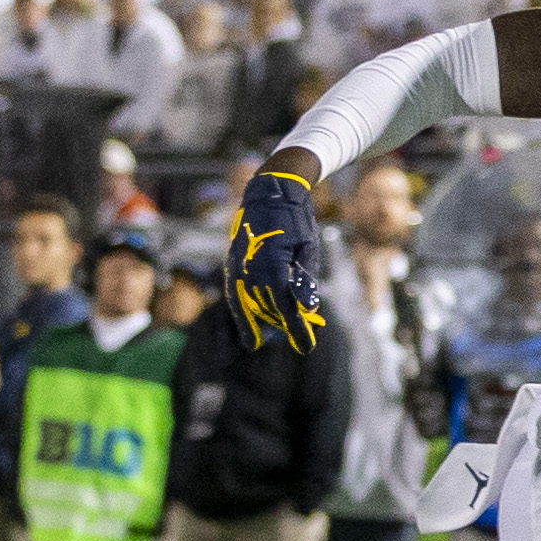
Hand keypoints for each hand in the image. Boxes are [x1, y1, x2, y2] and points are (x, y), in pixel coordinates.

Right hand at [228, 162, 326, 352]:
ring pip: (248, 305)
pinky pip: (236, 295)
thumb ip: (305, 279)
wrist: (269, 193)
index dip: (296, 328)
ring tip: (276, 338)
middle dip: (285, 326)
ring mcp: (236, 265)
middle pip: (267, 308)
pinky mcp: (232, 264)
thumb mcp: (308, 248)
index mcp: (271, 261)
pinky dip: (243, 312)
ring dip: (263, 323)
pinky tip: (251, 328)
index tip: (306, 347)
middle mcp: (248, 266)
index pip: (284, 304)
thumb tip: (307, 309)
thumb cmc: (295, 219)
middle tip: (304, 339)